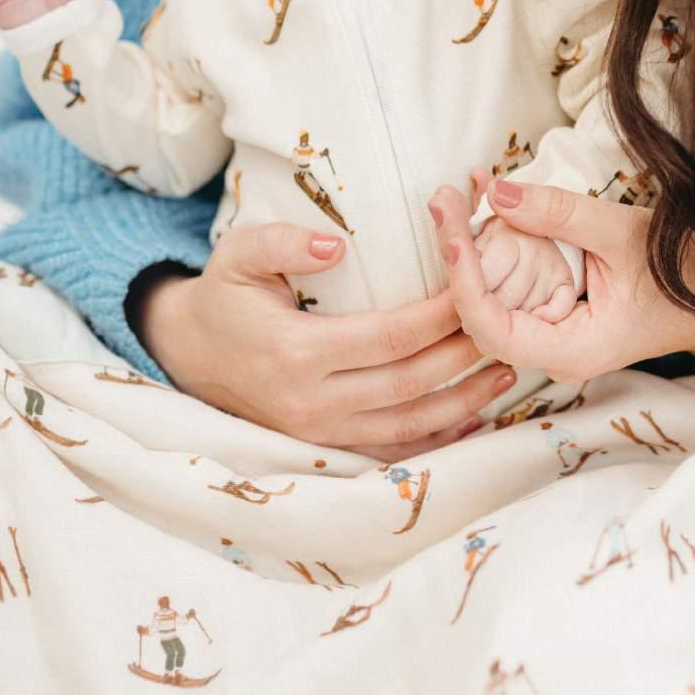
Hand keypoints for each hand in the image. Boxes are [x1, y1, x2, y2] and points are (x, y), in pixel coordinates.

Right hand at [138, 222, 517, 458]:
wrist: (187, 354)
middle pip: (408, 384)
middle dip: (463, 356)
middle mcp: (311, 403)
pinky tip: (472, 416)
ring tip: (505, 370)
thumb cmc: (224, 297)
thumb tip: (335, 244)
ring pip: (407, 426)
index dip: (439, 315)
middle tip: (507, 325)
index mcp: (295, 353)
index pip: (388, 337)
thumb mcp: (237, 254)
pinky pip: (390, 452)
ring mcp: (319, 433)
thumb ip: (282, 243)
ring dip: (462, 402)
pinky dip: (436, 439)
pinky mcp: (325, 446)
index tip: (475, 287)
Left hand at [429, 180, 694, 382]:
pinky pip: (513, 289)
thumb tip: (495, 191)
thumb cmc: (686, 274)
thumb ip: (559, 214)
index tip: (450, 221)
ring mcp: (553, 340)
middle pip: (479, 314)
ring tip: (460, 194)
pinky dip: (497, 249)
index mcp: (570, 349)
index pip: (489, 325)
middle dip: (457, 253)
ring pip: (491, 300)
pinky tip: (489, 206)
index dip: (461, 274)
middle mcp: (553, 355)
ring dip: (473, 246)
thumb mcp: (625, 233)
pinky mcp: (555, 319)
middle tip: (445, 196)